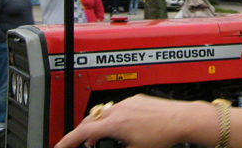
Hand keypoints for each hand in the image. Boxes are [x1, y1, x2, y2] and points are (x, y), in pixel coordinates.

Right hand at [54, 94, 193, 147]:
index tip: (59, 146)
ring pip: (104, 112)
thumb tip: (102, 146)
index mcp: (115, 123)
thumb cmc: (162, 135)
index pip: (83, 132)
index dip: (68, 141)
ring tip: (102, 138)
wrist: (182, 119)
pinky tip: (120, 127)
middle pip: (91, 119)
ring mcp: (129, 102)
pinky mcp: (138, 99)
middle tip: (80, 144)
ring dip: (99, 125)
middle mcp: (120, 109)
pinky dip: (113, 118)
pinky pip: (118, 107)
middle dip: (82, 132)